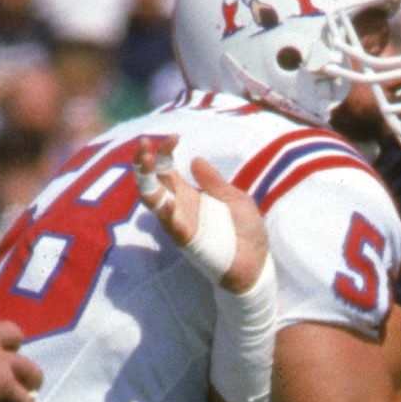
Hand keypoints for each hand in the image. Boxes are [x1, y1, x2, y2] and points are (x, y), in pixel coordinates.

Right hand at [146, 152, 270, 291]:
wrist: (257, 264)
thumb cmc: (246, 231)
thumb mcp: (235, 199)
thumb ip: (215, 183)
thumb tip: (195, 159)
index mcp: (189, 193)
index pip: (167, 168)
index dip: (165, 151)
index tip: (173, 137)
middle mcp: (179, 206)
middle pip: (152, 181)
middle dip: (143, 162)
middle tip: (143, 143)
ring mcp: (181, 223)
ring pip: (153, 201)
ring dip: (147, 182)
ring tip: (146, 162)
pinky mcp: (188, 240)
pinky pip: (172, 226)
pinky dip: (167, 213)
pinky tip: (165, 201)